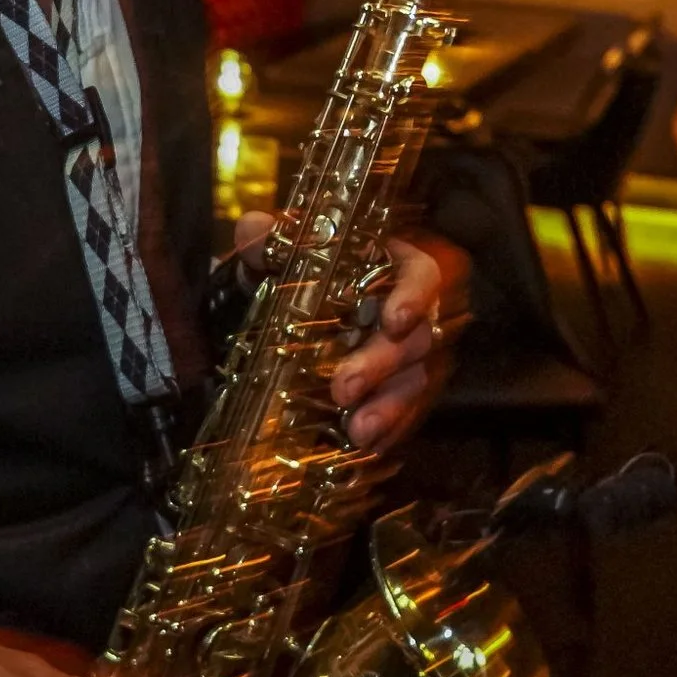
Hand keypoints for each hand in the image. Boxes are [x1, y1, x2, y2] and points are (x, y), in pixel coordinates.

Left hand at [235, 215, 470, 451]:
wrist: (265, 308)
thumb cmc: (284, 271)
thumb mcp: (271, 253)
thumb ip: (266, 241)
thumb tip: (254, 229)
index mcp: (388, 265)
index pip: (422, 274)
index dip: (416, 295)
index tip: (394, 320)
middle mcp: (405, 311)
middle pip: (416, 338)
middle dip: (382, 365)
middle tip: (343, 388)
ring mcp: (402, 356)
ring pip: (414, 382)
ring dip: (389, 408)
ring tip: (358, 432)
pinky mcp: (391, 392)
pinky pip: (401, 414)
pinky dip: (385, 431)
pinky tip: (363, 447)